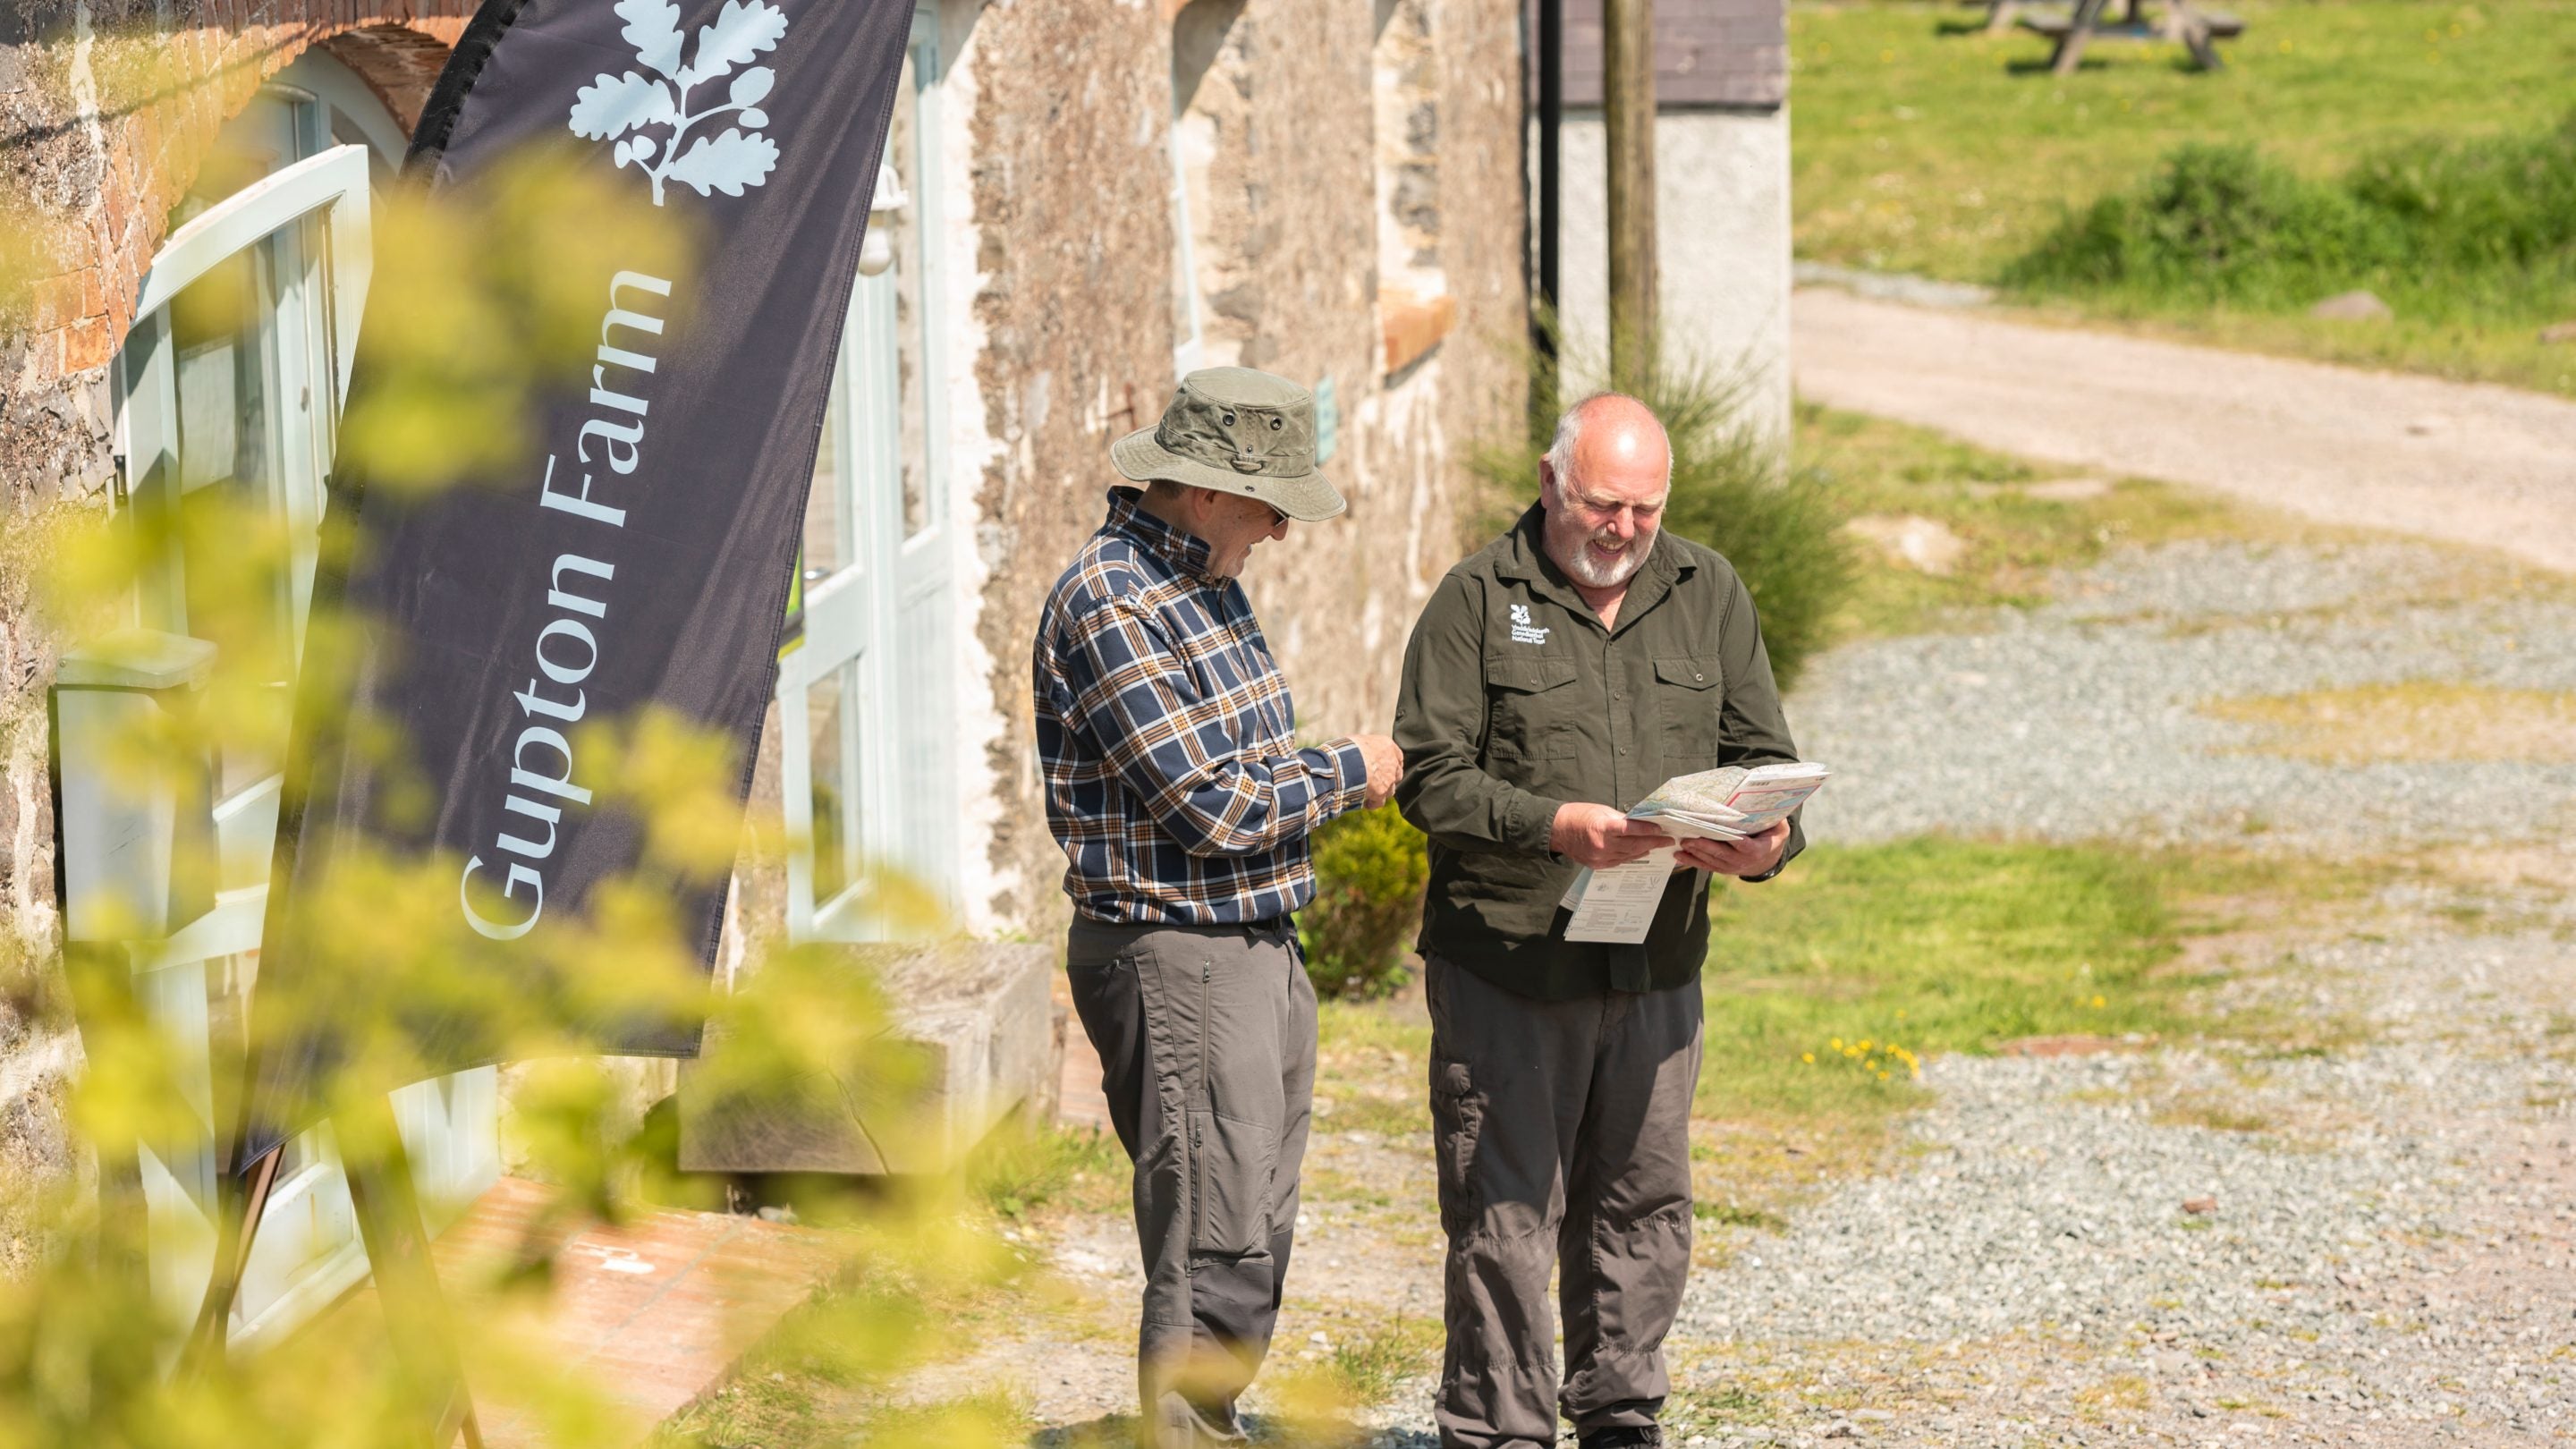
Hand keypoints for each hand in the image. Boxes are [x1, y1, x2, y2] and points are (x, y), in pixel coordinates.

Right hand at [1351, 733, 1402, 808]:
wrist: (1346, 762)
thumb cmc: (1349, 747)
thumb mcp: (1358, 740)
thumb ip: (1365, 746)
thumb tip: (1359, 749)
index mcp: (1388, 747)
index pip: (1397, 756)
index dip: (1391, 762)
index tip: (1384, 765)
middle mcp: (1392, 763)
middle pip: (1396, 774)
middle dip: (1388, 777)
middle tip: (1377, 779)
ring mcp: (1388, 779)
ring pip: (1390, 789)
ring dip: (1382, 791)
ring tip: (1370, 792)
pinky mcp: (1381, 793)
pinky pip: (1379, 802)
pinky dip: (1373, 803)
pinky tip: (1366, 804)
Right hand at [1548, 802, 1674, 868]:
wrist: (1556, 831)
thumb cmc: (1578, 815)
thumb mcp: (1601, 811)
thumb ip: (1621, 820)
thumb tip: (1640, 824)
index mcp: (1602, 827)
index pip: (1631, 830)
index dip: (1648, 830)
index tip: (1661, 829)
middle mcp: (1602, 845)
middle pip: (1634, 845)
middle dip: (1653, 842)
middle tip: (1667, 840)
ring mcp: (1599, 858)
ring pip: (1629, 855)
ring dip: (1645, 850)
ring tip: (1657, 845)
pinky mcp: (1597, 865)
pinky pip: (1620, 862)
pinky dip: (1631, 856)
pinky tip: (1641, 851)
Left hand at [1674, 819, 1791, 877]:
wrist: (1768, 859)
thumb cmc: (1771, 836)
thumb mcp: (1778, 827)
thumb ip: (1772, 817)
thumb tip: (1764, 799)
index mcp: (1757, 850)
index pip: (1744, 845)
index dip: (1733, 841)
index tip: (1722, 833)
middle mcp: (1743, 861)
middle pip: (1722, 854)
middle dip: (1705, 846)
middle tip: (1689, 838)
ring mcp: (1732, 867)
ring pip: (1712, 861)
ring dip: (1696, 853)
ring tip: (1682, 843)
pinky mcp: (1723, 869)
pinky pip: (1706, 866)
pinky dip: (1692, 861)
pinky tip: (1679, 855)